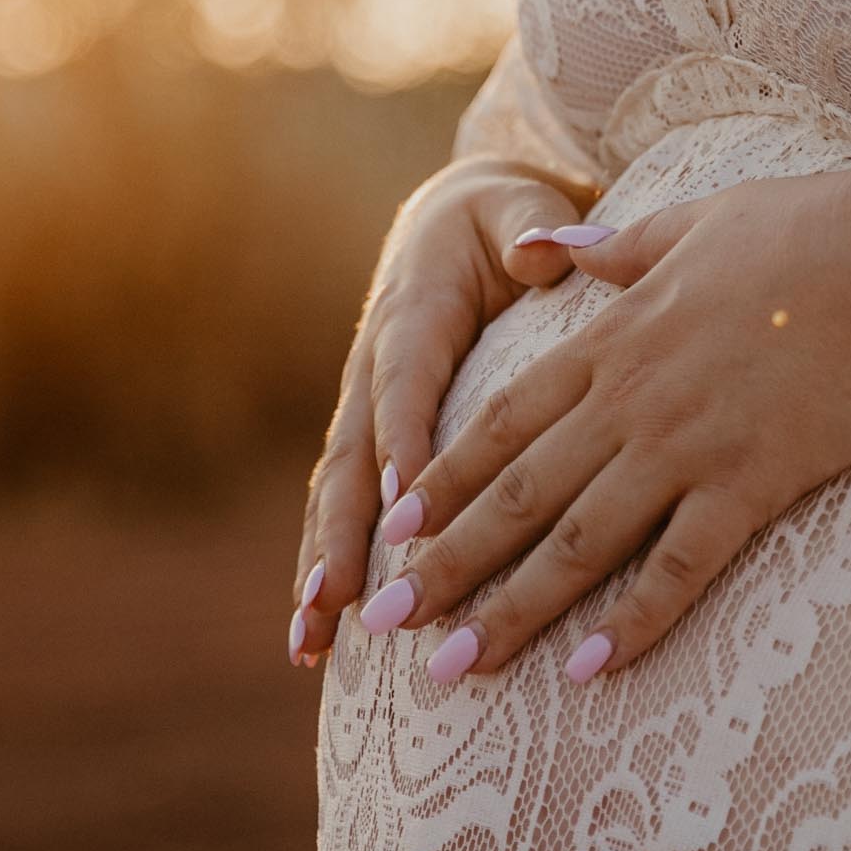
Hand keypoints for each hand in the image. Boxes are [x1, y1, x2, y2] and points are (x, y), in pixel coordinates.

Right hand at [288, 157, 598, 666]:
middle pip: (352, 458)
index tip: (406, 499)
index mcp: (415, 313)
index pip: (407, 381)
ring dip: (323, 570)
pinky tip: (318, 641)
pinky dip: (330, 571)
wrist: (463, 218)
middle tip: (337, 600)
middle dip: (342, 534)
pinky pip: (348, 510)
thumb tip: (537, 251)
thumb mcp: (519, 208)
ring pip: (337, 497)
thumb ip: (531, 229)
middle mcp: (374, 368)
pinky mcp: (370, 439)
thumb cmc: (504, 218)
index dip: (402, 438)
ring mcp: (365, 409)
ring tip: (312, 643)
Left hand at [356, 160, 850, 681]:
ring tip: (453, 666)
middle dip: (446, 564)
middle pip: (518, 495)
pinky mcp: (747, 484)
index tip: (392, 528)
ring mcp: (684, 447)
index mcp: (613, 341)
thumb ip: (616, 249)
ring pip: (576, 543)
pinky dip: (631, 622)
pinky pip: (677, 568)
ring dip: (510, 609)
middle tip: (387, 624)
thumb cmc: (806, 232)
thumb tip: (553, 245)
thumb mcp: (692, 222)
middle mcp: (630, 402)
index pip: (504, 422)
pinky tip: (588, 672)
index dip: (444, 481)